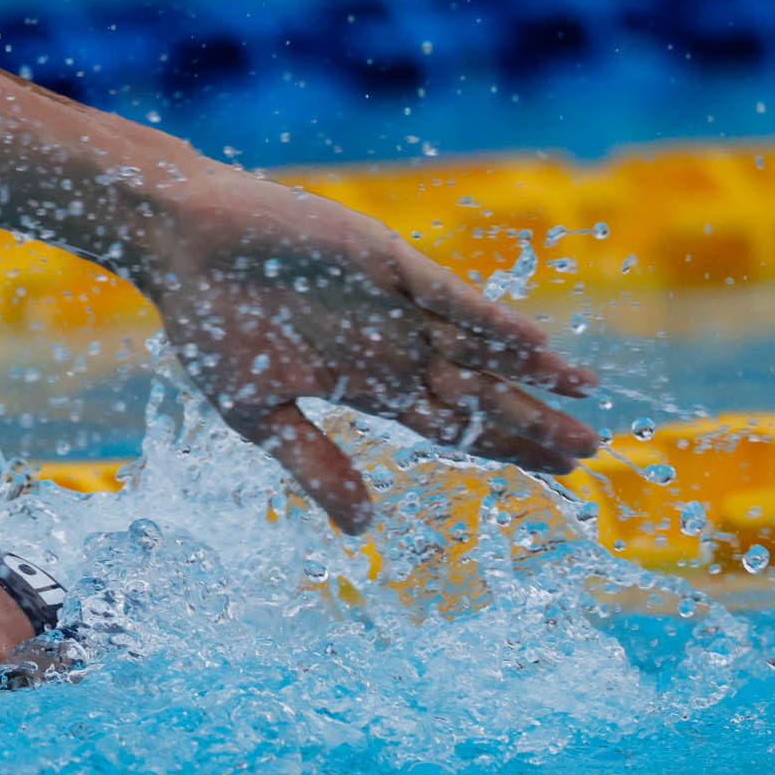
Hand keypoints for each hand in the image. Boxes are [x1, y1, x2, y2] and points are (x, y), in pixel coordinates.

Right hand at [130, 178, 599, 532]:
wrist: (183, 248)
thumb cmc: (210, 325)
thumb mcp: (258, 414)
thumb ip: (314, 466)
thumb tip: (363, 527)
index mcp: (366, 384)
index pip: (453, 426)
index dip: (505, 448)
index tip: (556, 475)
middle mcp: (394, 346)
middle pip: (479, 393)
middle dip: (534, 421)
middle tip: (591, 451)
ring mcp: (395, 304)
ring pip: (478, 346)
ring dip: (530, 370)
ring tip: (584, 392)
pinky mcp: (387, 263)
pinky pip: (449, 297)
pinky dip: (491, 322)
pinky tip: (534, 345)